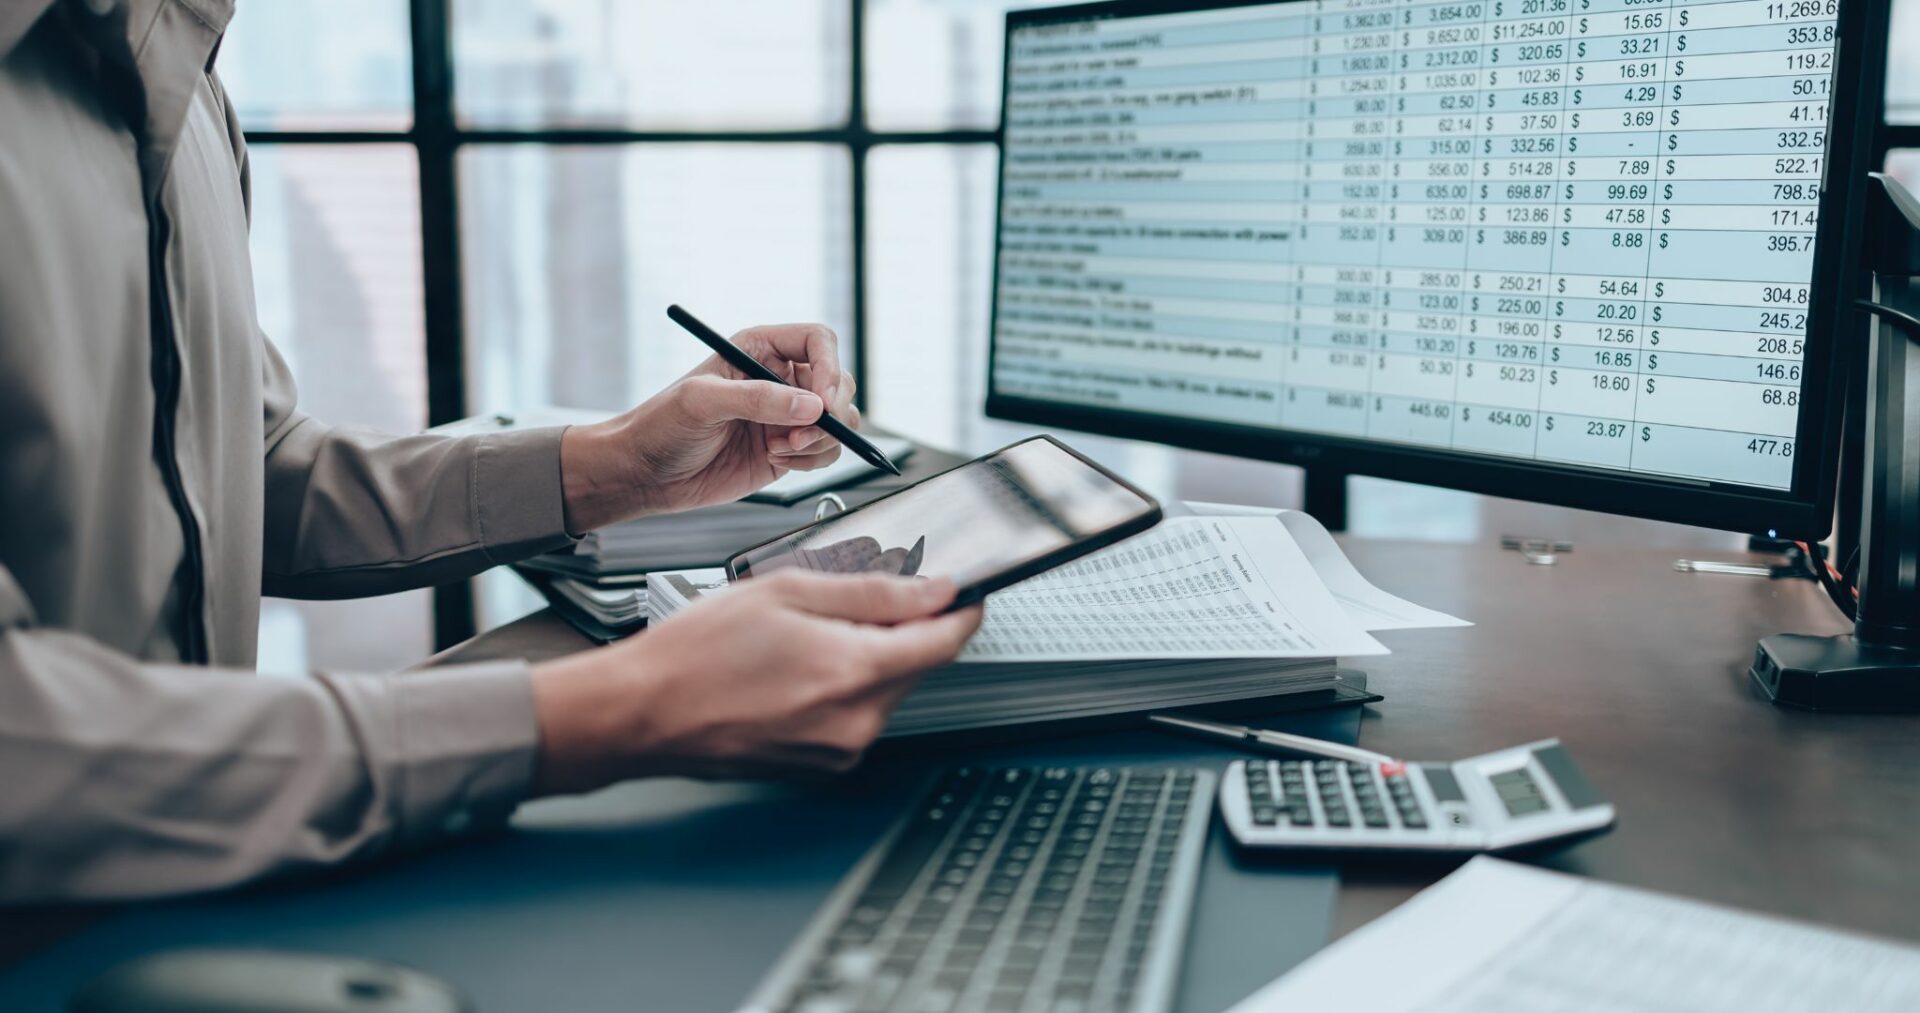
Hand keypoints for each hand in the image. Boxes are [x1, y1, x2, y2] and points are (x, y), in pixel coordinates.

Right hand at [528, 572, 982, 792]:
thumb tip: (933, 591)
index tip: (965, 592)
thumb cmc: (696, 654)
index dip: (961, 610)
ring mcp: (839, 750)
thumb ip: (872, 591)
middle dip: (902, 627)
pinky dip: (842, 685)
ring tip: (803, 634)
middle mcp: (855, 722)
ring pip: (885, 688)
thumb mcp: (787, 591)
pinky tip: (794, 667)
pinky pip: (855, 714)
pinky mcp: (821, 764)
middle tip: (853, 598)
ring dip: (867, 656)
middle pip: (915, 664)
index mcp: (854, 673)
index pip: (945, 642)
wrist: (641, 714)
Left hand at [557, 323, 857, 531]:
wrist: (647, 473)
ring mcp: (786, 416)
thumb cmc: (663, 425)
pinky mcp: (788, 449)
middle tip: (801, 435)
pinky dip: (813, 459)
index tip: (824, 400)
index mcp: (761, 349)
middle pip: (838, 382)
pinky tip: (778, 461)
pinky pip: (826, 450)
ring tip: (781, 450)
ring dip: (821, 440)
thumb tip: (812, 406)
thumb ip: (758, 400)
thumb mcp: (703, 402)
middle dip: (831, 412)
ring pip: (840, 421)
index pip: (819, 342)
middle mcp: (780, 379)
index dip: (830, 367)